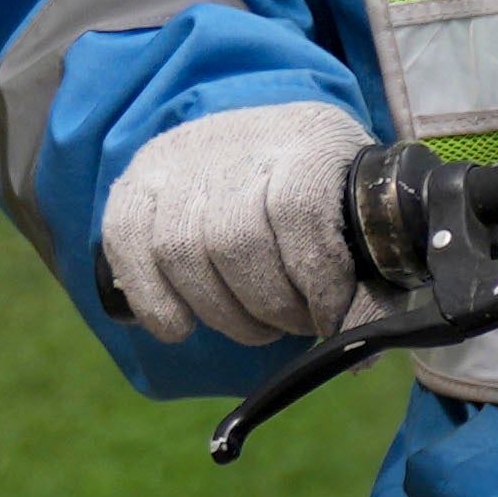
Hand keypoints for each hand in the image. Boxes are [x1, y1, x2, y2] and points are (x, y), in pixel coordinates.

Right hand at [103, 97, 377, 345]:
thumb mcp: (365, 227)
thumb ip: (371, 287)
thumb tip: (354, 357)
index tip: (327, 321)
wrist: (274, 143)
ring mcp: (181, 157)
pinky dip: (152, 298)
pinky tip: (181, 325)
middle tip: (289, 326)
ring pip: (181, 248)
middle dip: (266, 305)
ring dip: (218, 311)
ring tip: (252, 324)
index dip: (314, 281)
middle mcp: (239, 139)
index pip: (298, 210)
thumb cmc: (330, 198)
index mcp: (310, 139)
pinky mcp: (139, 179)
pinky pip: (125, 242)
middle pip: (233, 239)